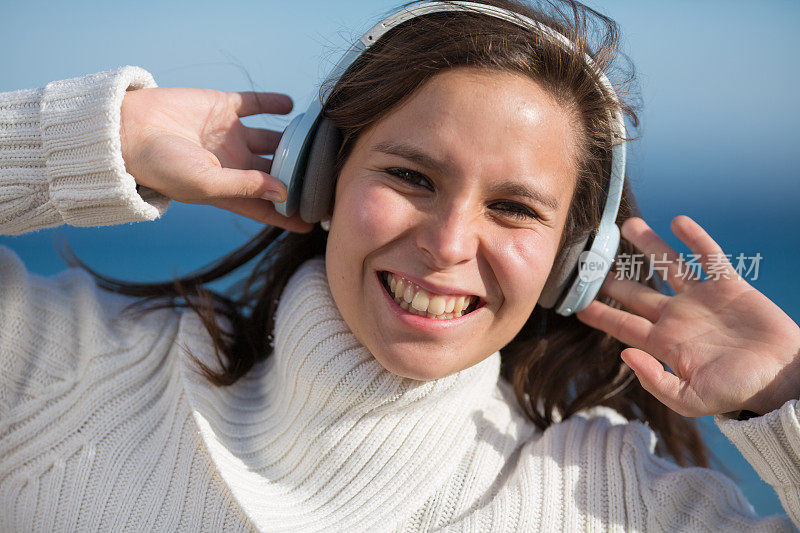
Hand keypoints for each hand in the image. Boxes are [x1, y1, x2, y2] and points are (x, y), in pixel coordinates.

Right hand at [120, 87, 312, 232]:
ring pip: (276, 138)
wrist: (127, 129)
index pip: (267, 206)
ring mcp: (231, 135)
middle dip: (303, 175)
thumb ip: (245, 187)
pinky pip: (257, 105)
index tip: (316, 220)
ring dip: (297, 139)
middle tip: (330, 176)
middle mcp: (235, 164)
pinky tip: (293, 106)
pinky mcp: (225, 108)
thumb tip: (284, 192)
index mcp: (229, 189)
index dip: (290, 214)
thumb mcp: (205, 184)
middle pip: (279, 171)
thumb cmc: (161, 166)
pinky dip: (276, 103)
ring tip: (321, 139)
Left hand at [576, 215, 799, 416]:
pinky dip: (694, 238)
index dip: (600, 313)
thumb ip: (654, 381)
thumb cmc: (735, 393)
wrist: (781, 381)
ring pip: (668, 265)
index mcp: (664, 343)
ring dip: (649, 245)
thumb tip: (625, 356)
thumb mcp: (689, 399)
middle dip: (612, 277)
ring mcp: (701, 300)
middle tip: (589, 260)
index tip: (576, 302)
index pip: (623, 324)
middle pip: (636, 291)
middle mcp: (677, 317)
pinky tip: (678, 222)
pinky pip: (709, 257)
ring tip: (629, 225)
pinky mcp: (729, 287)